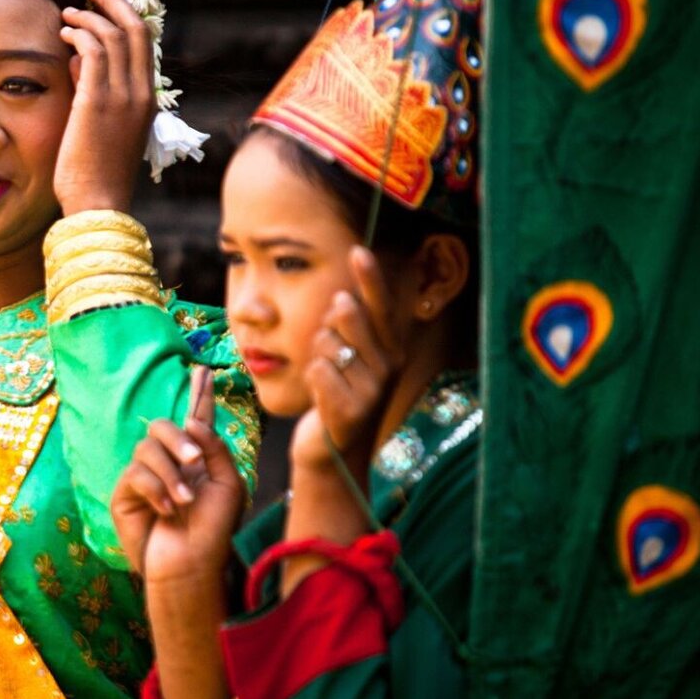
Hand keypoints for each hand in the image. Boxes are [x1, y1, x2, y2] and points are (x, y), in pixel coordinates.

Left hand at [54, 0, 155, 215]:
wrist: (99, 204)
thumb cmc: (97, 173)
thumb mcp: (104, 126)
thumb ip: (94, 90)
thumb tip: (79, 60)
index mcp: (147, 100)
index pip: (145, 44)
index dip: (127, 16)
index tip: (107, 3)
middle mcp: (141, 93)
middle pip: (135, 30)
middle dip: (113, 3)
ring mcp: (122, 97)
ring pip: (113, 36)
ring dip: (90, 17)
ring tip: (69, 13)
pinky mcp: (97, 102)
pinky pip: (93, 53)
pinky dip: (80, 35)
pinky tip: (64, 34)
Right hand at [111, 368, 245, 584]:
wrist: (192, 566)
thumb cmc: (215, 531)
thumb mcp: (229, 486)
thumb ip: (216, 449)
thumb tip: (191, 422)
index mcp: (196, 460)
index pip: (195, 421)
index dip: (198, 395)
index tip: (203, 369)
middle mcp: (169, 464)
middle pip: (162, 426)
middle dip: (177, 440)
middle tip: (193, 462)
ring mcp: (144, 477)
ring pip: (147, 449)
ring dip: (170, 474)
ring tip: (184, 502)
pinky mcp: (125, 494)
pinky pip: (135, 473)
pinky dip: (155, 490)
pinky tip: (167, 510)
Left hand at [290, 247, 405, 477]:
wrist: (330, 449)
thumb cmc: (334, 394)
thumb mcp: (342, 356)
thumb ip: (344, 328)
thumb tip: (342, 298)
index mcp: (388, 349)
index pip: (380, 305)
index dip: (369, 278)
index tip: (358, 249)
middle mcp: (388, 365)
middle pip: (347, 317)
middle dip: (326, 328)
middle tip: (330, 357)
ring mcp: (373, 389)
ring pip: (326, 344)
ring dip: (315, 359)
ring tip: (327, 381)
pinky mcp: (352, 409)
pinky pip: (318, 370)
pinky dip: (311, 379)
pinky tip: (320, 397)